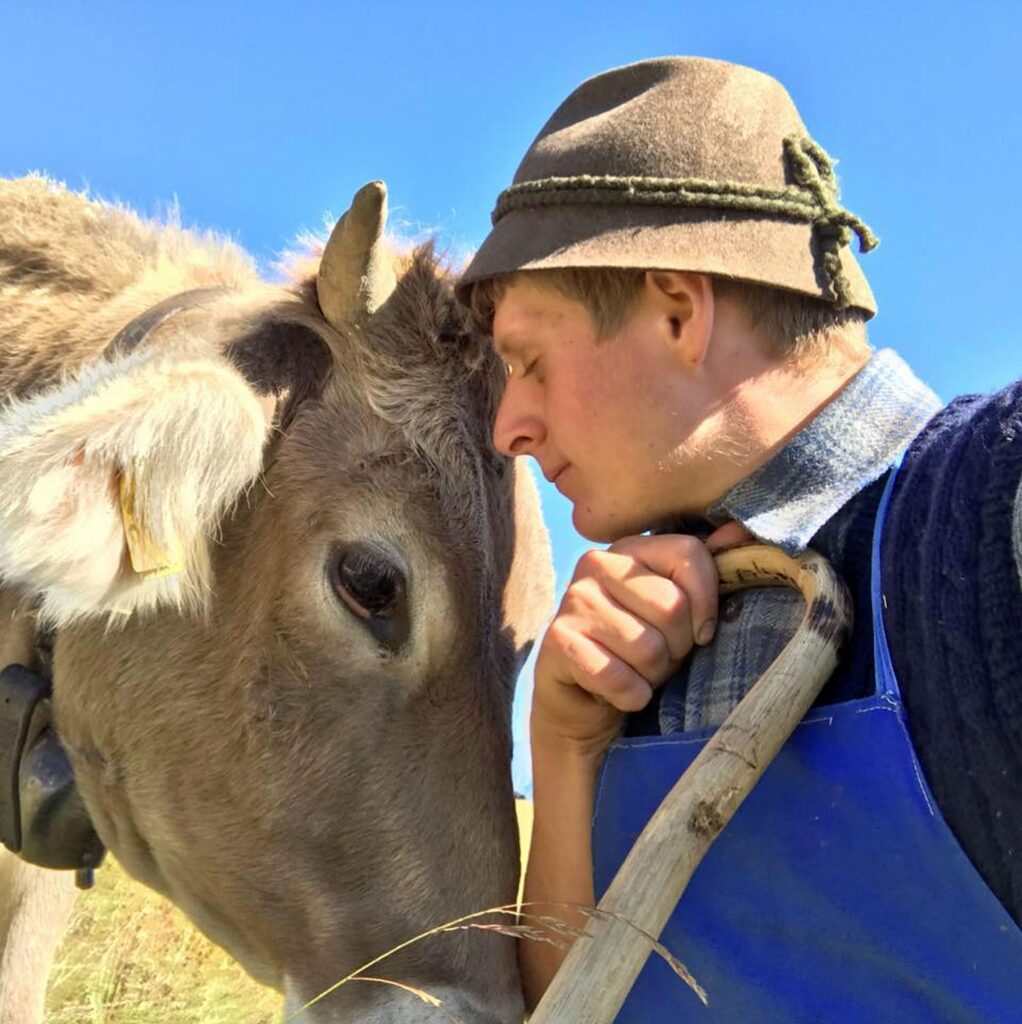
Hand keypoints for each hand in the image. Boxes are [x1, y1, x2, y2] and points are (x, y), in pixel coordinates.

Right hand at [531, 525, 752, 757]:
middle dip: (677, 648)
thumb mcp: (678, 614)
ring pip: (648, 647)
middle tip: (659, 658)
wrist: (584, 704)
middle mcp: (596, 564)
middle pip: (672, 606)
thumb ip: (704, 574)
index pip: (689, 553)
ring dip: (653, 676)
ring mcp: (573, 600)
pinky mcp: (558, 640)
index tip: (701, 632)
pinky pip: (619, 678)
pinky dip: (630, 696)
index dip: (706, 602)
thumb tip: (739, 534)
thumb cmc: (638, 653)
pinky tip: (620, 693)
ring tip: (638, 673)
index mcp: (630, 549)